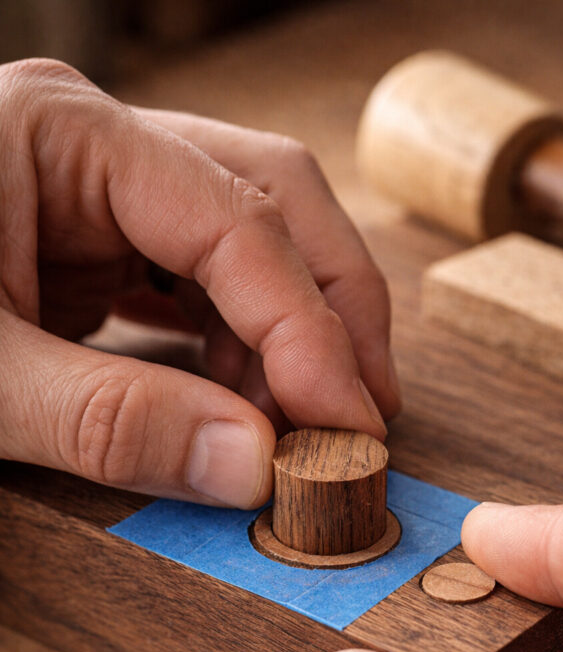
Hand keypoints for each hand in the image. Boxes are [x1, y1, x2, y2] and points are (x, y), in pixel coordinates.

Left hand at [0, 59, 398, 504]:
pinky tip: (249, 406)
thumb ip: (110, 421)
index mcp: (61, 138)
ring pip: (248, 242)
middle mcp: (95, 149)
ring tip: (311, 425)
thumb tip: (253, 468)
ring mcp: (97, 197)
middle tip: (367, 410)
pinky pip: (197, 287)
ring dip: (293, 335)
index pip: (235, 223)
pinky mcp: (91, 249)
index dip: (309, 329)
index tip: (348, 423)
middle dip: (333, 308)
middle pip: (271, 201)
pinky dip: (238, 350)